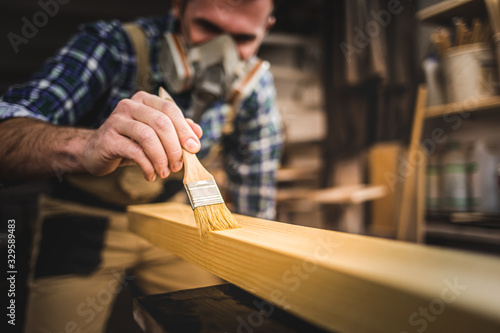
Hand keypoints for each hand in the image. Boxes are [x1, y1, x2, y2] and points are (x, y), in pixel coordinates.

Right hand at [81, 91, 201, 180]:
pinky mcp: (109, 139)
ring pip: (149, 137)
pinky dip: (148, 166)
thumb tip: (198, 133)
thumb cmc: (130, 142)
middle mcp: (130, 105)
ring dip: (162, 158)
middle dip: (175, 147)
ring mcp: (117, 121)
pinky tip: (150, 175)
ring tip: (164, 171)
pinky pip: (135, 152)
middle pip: (161, 123)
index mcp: (144, 101)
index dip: (185, 130)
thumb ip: (176, 131)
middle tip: (178, 164)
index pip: (170, 109)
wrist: (96, 152)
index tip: (194, 148)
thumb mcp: (155, 135)